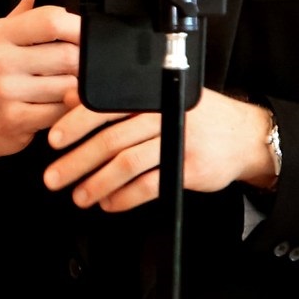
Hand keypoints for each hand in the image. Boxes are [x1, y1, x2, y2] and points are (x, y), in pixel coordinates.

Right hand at [0, 0, 80, 162]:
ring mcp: (6, 92)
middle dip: (81, 63)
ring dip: (75, 88)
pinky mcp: (15, 120)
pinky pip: (60, 113)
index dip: (78, 28)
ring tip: (66, 86)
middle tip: (79, 66)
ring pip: (68, 87)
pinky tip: (59, 106)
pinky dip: (67, 111)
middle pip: (67, 56)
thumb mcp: (5, 31)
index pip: (51, 20)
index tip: (86, 34)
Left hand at [42, 91, 277, 211]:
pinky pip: (148, 186)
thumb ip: (119, 99)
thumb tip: (71, 98)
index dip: (75, 123)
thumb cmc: (196, 115)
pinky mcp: (188, 169)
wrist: (244, 135)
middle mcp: (162, 114)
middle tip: (54, 176)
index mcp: (151, 94)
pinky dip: (124, 198)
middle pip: (111, 139)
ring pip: (126, 164)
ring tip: (79, 196)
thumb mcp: (160, 96)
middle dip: (76, 161)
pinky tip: (109, 204)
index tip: (53, 140)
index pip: (106, 105)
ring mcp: (177, 141)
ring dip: (97, 183)